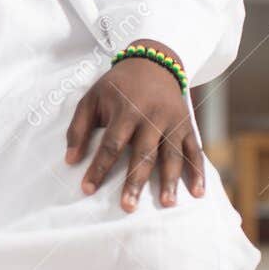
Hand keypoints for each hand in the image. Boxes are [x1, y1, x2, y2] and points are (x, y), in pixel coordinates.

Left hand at [64, 42, 206, 211]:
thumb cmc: (117, 86)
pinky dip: (198, 172)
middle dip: (135, 182)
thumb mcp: (92, 98)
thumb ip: (78, 128)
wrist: (153, 62)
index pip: (111, 144)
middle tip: (128, 207)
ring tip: (166, 204)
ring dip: (170, 181)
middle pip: (143, 154)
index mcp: (125, 110)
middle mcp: (151, 117)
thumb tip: (70, 160)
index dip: (98, 168)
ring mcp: (172, 122)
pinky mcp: (187, 125)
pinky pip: (195, 150)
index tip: (87, 189)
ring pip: (172, 155)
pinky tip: (197, 193)